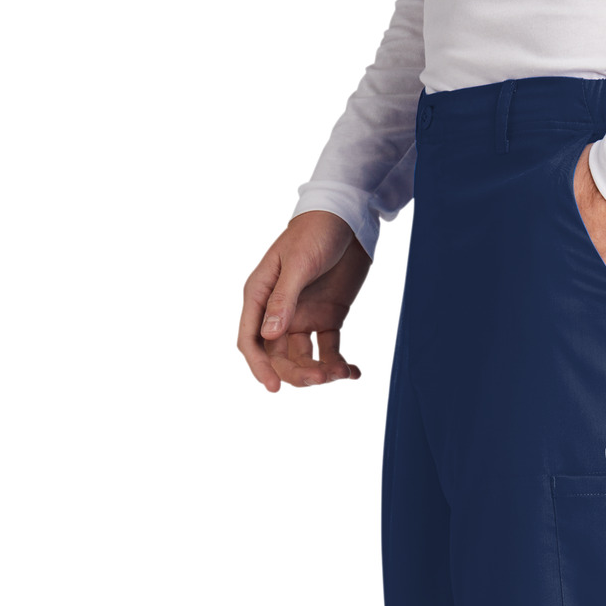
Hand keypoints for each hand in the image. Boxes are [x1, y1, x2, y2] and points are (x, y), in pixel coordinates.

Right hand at [238, 212, 371, 392]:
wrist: (348, 218)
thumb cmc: (316, 231)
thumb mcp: (299, 264)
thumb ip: (284, 300)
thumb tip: (269, 336)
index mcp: (261, 295)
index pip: (251, 340)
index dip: (259, 367)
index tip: (274, 387)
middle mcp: (278, 310)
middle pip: (279, 356)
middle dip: (297, 372)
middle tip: (321, 378)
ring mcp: (303, 316)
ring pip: (305, 358)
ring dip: (321, 370)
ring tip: (343, 372)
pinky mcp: (328, 318)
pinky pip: (330, 350)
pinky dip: (340, 364)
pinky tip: (354, 372)